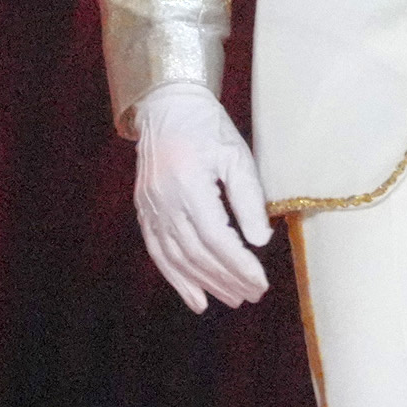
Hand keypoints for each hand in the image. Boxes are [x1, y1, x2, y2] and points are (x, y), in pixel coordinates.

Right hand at [131, 83, 271, 310]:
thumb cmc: (208, 128)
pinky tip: (196, 299)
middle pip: (197, 253)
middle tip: (254, 294)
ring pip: (177, 258)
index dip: (239, 265)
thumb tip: (260, 242)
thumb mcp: (237, 157)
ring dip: (206, 284)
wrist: (167, 107)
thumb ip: (248, 199)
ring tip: (232, 299)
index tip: (262, 282)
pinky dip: (176, 279)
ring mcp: (150, 207)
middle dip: (227, 279)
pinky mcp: (144, 211)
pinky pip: (158, 252)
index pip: (217, 238)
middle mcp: (164, 200)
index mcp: (188, 184)